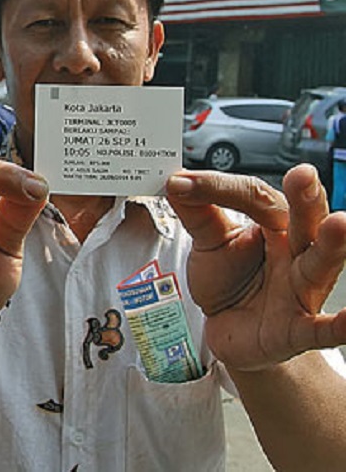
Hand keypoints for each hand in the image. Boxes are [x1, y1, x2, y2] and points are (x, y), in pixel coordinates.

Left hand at [165, 164, 345, 370]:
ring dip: (331, 245)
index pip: (256, 198)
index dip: (221, 188)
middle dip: (305, 199)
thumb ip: (197, 213)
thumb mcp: (210, 243)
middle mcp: (296, 252)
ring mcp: (300, 289)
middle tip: (302, 176)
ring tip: (340, 223)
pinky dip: (339, 326)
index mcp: (276, 225)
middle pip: (306, 221)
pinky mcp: (297, 328)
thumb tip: (177, 181)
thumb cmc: (229, 281)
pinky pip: (322, 328)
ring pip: (320, 264)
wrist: (229, 330)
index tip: (183, 183)